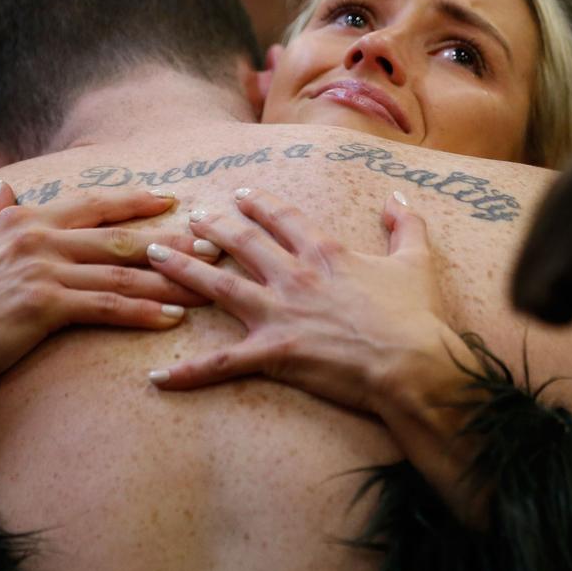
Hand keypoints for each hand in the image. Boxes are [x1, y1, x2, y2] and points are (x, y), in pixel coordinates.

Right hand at [0, 180, 216, 459]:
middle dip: (170, 240)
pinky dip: (142, 311)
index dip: (134, 201)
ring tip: (206, 286)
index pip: (92, 203)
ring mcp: (42, 269)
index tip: (170, 199)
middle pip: (119, 237)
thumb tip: (0, 185)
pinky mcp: (44, 305)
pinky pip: (106, 306)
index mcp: (24, 219)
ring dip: (169, 280)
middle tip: (212, 243)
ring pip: (121, 272)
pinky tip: (171, 318)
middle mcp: (37, 236)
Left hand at [145, 187, 481, 503]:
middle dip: (213, 225)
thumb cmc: (414, 316)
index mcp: (324, 253)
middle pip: (243, 242)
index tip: (242, 193)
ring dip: (183, 269)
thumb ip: (406, 225)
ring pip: (219, 285)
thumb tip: (397, 197)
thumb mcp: (416, 262)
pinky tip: (156, 377)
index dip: (261, 203)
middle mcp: (293, 276)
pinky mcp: (271, 353)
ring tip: (155, 255)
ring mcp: (278, 313)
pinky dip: (188, 372)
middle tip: (191, 216)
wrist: (411, 364)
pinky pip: (221, 363)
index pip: (284, 218)